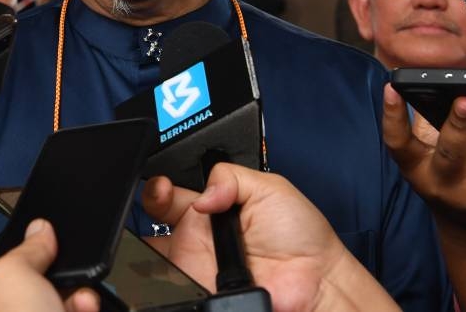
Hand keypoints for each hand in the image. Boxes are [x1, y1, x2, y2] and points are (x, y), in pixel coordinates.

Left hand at [0, 219, 97, 311]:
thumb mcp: (11, 274)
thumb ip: (25, 249)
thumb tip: (40, 228)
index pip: (13, 264)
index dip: (33, 248)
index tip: (53, 238)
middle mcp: (12, 309)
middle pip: (45, 280)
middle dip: (65, 271)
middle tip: (73, 268)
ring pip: (66, 297)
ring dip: (81, 290)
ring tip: (85, 293)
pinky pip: (80, 308)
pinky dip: (87, 304)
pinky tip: (86, 304)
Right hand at [143, 164, 398, 311]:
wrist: (315, 282)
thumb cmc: (301, 236)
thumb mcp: (269, 187)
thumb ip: (231, 177)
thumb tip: (202, 193)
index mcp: (214, 204)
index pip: (175, 189)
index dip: (161, 183)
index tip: (163, 182)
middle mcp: (200, 233)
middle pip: (157, 215)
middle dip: (151, 200)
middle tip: (160, 195)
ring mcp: (194, 263)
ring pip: (155, 249)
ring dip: (150, 237)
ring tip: (163, 225)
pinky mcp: (195, 288)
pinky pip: (169, 281)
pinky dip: (163, 271)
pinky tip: (171, 260)